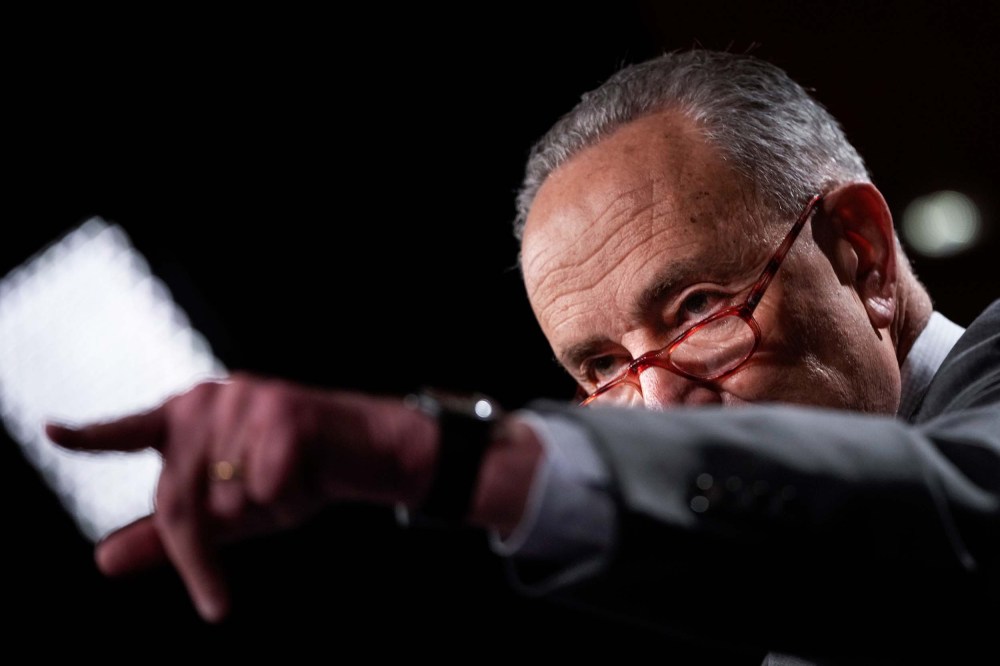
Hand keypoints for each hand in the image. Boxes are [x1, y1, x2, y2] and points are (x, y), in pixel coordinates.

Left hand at [46, 373, 438, 621]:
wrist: (366, 454)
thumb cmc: (294, 478)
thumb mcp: (229, 515)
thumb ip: (168, 536)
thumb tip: (102, 561)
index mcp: (189, 418)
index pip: (131, 432)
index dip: (90, 436)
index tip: (52, 432)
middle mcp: (210, 400)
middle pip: (177, 499)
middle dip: (199, 554)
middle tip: (217, 599)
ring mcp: (246, 401)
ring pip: (226, 498)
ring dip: (260, 510)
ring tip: (291, 481)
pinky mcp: (284, 412)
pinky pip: (267, 489)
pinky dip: (290, 497)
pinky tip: (310, 473)